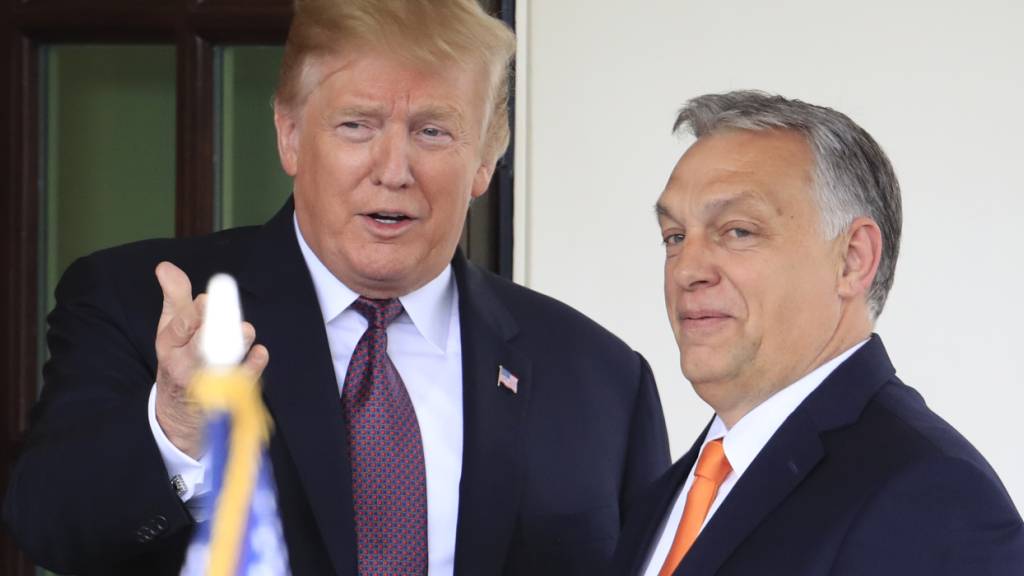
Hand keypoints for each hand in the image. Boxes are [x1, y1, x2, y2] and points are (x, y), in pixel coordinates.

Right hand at [153, 262, 268, 458]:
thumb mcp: (170, 329)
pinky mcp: (228, 396)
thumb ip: (174, 298)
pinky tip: (260, 352)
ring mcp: (208, 383)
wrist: (180, 413)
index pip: (181, 326)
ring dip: (237, 347)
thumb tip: (165, 266)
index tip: (208, 299)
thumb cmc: (179, 358)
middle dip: (215, 329)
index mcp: (170, 345)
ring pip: (223, 364)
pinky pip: (243, 382)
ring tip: (246, 331)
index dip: (196, 314)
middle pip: (201, 346)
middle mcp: (186, 365)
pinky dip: (253, 366)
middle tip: (229, 316)